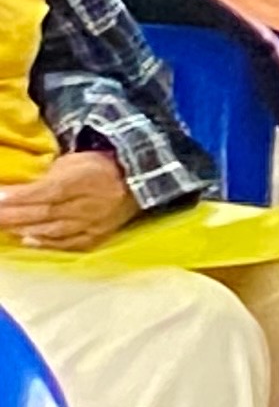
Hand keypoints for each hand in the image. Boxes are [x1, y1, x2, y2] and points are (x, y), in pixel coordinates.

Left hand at [0, 151, 137, 252]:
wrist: (137, 184)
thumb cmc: (99, 168)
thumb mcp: (74, 162)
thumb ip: (48, 176)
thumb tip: (20, 190)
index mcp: (86, 178)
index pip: (49, 190)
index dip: (21, 196)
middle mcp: (90, 204)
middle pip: (46, 212)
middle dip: (14, 215)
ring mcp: (95, 223)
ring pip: (54, 229)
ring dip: (25, 229)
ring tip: (3, 228)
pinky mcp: (99, 236)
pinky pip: (70, 243)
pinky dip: (48, 243)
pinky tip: (29, 241)